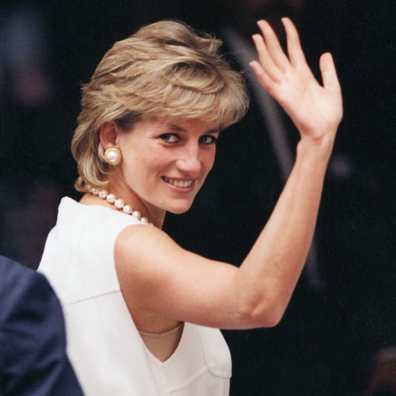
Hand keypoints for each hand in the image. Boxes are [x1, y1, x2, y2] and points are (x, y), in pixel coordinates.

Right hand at [250, 18, 342, 143]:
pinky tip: (255, 64)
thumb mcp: (332, 87)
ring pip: (272, 65)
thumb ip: (327, 70)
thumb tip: (325, 54)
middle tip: (261, 23)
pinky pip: (270, 84)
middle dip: (270, 37)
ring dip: (263, 51)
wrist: (325, 131)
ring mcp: (287, 88)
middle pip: (278, 54)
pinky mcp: (283, 98)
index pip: (294, 49)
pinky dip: (262, 75)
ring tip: (256, 37)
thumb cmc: (328, 114)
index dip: (290, 34)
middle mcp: (293, 79)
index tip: (284, 20)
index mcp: (304, 75)